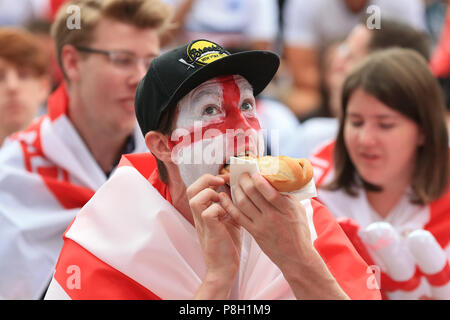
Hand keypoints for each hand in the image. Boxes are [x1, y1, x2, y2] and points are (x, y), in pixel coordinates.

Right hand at [186, 173, 240, 298]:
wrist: (224, 269)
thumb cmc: (227, 246)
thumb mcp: (230, 221)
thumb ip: (230, 206)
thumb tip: (238, 190)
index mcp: (203, 212)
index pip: (197, 187)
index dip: (210, 178)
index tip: (226, 177)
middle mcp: (199, 216)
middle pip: (191, 188)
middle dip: (207, 179)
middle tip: (222, 181)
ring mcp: (202, 223)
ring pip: (195, 198)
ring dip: (210, 194)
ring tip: (222, 200)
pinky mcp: (210, 231)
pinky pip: (208, 212)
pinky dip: (218, 208)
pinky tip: (226, 215)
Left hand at [219, 172, 348, 298]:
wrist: (296, 257)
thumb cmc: (299, 232)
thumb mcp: (299, 211)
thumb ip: (288, 195)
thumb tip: (277, 179)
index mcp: (286, 209)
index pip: (269, 192)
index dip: (259, 180)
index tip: (254, 172)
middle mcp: (272, 216)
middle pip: (253, 194)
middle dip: (244, 181)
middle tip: (242, 174)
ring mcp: (261, 225)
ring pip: (243, 203)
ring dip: (236, 190)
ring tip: (236, 183)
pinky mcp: (254, 232)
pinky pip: (237, 216)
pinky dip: (229, 205)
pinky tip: (224, 196)